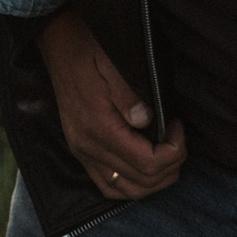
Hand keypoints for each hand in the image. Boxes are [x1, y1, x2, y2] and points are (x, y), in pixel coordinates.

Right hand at [35, 10, 185, 199]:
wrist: (59, 46)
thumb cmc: (89, 51)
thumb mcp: (113, 65)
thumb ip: (129, 95)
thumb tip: (148, 120)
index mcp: (98, 128)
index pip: (147, 163)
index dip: (174, 151)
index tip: (178, 125)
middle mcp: (88, 147)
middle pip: (142, 181)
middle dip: (171, 166)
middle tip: (178, 140)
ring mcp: (82, 152)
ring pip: (126, 190)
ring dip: (154, 181)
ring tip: (167, 156)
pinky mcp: (81, 151)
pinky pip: (108, 185)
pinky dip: (132, 184)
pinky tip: (144, 167)